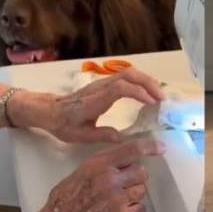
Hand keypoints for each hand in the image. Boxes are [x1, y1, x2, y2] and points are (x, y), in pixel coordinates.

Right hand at [31, 138, 164, 211]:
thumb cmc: (67, 198)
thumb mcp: (82, 171)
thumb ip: (104, 164)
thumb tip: (127, 160)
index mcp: (98, 165)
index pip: (131, 150)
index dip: (149, 147)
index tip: (160, 148)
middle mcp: (109, 180)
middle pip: (141, 172)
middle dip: (135, 177)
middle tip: (123, 184)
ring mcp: (117, 200)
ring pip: (141, 191)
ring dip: (133, 194)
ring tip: (115, 200)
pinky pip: (141, 208)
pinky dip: (133, 210)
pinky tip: (117, 211)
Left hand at [47, 67, 164, 143]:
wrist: (50, 111)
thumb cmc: (64, 124)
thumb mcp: (81, 136)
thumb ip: (102, 135)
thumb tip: (122, 139)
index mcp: (94, 101)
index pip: (120, 88)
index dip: (138, 92)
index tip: (152, 103)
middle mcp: (100, 88)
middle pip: (128, 75)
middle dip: (148, 84)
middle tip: (162, 99)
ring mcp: (102, 83)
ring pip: (128, 73)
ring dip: (146, 81)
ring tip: (159, 96)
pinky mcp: (104, 84)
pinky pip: (125, 77)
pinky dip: (140, 82)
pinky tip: (147, 93)